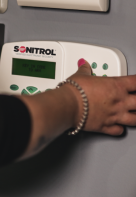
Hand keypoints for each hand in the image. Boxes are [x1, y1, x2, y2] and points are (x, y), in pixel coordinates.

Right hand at [17, 59, 135, 159]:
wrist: (67, 105)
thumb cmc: (75, 91)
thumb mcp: (80, 75)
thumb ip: (85, 70)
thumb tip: (84, 65)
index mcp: (116, 86)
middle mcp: (119, 102)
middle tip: (135, 99)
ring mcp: (114, 115)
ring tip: (134, 114)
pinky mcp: (106, 127)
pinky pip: (119, 131)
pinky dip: (120, 129)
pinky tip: (119, 126)